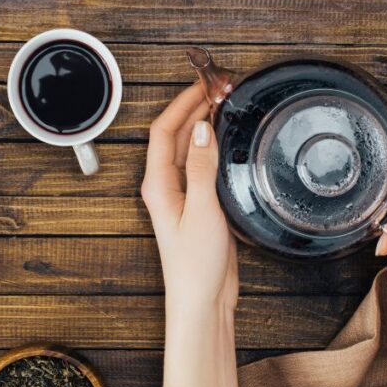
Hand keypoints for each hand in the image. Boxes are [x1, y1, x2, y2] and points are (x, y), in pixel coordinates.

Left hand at [144, 84, 242, 386]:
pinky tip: (228, 141)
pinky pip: (202, 166)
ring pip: (190, 148)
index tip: (202, 83)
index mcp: (158, 185)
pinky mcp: (198, 206)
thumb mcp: (203, 212)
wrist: (201, 303)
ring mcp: (182, 196)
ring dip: (204, 124)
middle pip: (176, 135)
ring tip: (225, 103)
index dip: (182, 102)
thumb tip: (204, 129)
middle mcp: (166, 187)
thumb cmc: (195, 267)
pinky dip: (213, 146)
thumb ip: (202, 169)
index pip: (164, 131)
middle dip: (195, 106)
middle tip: (219, 87)